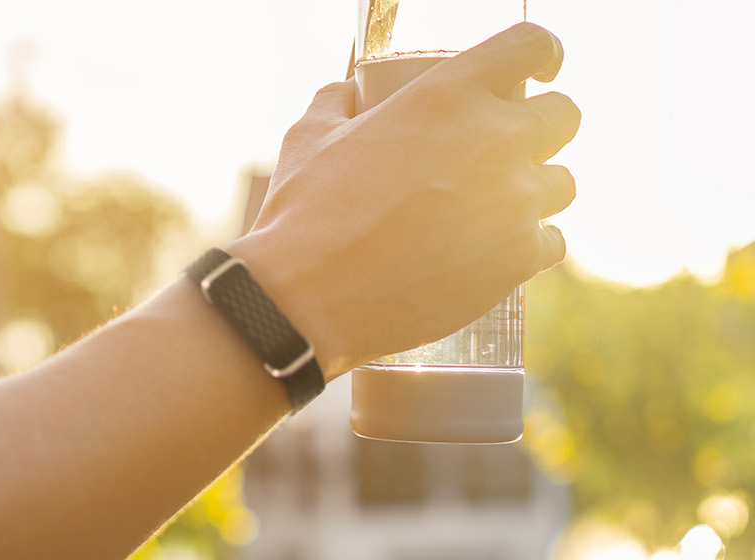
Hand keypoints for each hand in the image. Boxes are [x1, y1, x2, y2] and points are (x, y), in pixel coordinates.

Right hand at [229, 23, 579, 375]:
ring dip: (535, 189)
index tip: (539, 69)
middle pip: (565, 114)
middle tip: (506, 148)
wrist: (309, 299)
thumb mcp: (308, 137)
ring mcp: (514, 201)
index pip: (530, 45)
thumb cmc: (304, 214)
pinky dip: (527, 243)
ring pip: (562, 183)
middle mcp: (495, 138)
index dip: (542, 53)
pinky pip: (551, 240)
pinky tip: (494, 249)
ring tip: (493, 207)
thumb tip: (346, 95)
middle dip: (541, 126)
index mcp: (447, 94)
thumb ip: (335, 103)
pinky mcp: (519, 259)